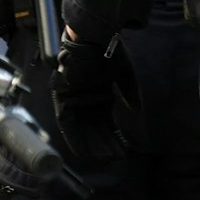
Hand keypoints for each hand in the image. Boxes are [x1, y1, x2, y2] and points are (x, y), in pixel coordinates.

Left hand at [52, 36, 135, 165]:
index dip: (113, 135)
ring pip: (81, 129)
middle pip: (93, 127)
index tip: (122, 148)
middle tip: (114, 157)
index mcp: (100, 94)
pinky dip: (74, 138)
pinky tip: (83, 150)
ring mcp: (73, 101)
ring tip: (103, 158)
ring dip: (91, 144)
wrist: (92, 42)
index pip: (105, 120)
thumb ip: (129, 93)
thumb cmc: (109, 55)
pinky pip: (67, 125)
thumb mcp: (124, 76)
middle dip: (104, 143)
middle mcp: (85, 100)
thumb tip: (137, 109)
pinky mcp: (62, 101)